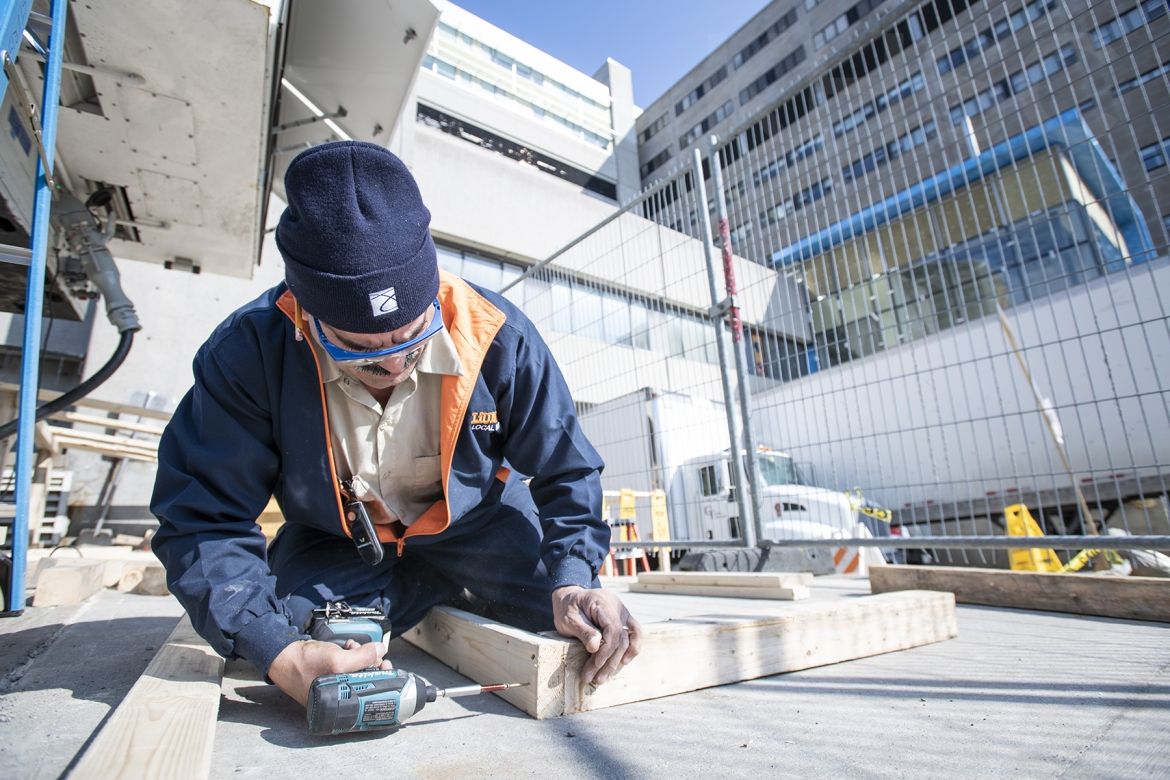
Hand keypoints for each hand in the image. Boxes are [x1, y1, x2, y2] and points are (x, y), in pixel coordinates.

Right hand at [268, 638, 391, 706]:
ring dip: (361, 657)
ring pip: (355, 672)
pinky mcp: (328, 676)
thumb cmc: (304, 664)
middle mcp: (335, 698)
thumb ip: (360, 657)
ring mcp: (331, 687)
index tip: (386, 667)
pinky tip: (349, 646)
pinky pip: (345, 666)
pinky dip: (350, 655)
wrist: (283, 655)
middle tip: (376, 656)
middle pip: (364, 682)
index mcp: (337, 704)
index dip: (380, 680)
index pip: (367, 696)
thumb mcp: (336, 660)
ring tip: (356, 648)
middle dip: (371, 665)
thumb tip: (380, 650)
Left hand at [551, 586, 641, 686]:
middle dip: (609, 661)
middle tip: (595, 679)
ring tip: (605, 676)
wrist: (570, 598)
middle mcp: (617, 606)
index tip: (595, 666)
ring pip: (632, 637)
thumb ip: (583, 631)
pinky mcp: (624, 620)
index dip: (606, 650)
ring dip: (619, 659)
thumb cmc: (567, 608)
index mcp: (602, 602)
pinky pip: (635, 634)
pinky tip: (623, 662)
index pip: (612, 629)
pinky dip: (631, 649)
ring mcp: (623, 612)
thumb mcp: (568, 619)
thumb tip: (595, 647)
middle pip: (621, 637)